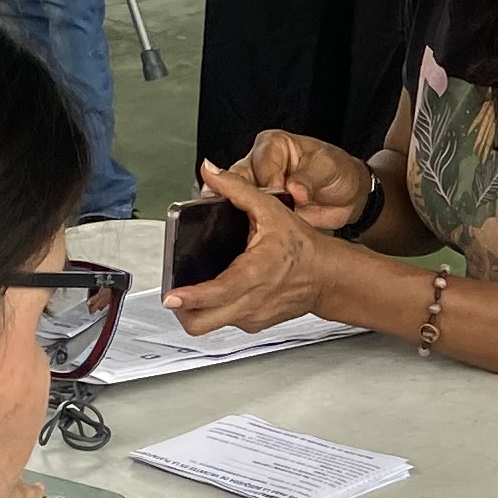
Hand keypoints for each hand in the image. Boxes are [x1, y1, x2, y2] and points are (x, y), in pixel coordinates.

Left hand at [161, 161, 354, 334]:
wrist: (327, 276)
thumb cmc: (303, 248)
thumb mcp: (271, 209)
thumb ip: (237, 188)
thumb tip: (210, 172)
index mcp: (254, 273)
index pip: (217, 292)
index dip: (191, 297)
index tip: (171, 296)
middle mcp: (251, 301)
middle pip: (203, 323)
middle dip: (182, 311)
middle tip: (175, 294)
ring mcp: (252, 316)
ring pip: (210, 325)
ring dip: (196, 311)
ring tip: (194, 291)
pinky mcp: (254, 324)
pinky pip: (225, 323)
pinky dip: (215, 310)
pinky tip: (220, 292)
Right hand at [230, 128, 373, 229]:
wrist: (349, 197)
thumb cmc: (338, 171)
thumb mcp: (328, 168)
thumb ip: (309, 178)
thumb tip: (293, 190)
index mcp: (273, 145)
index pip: (261, 162)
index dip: (269, 180)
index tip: (281, 193)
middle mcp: (260, 164)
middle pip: (239, 179)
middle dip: (250, 197)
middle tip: (267, 211)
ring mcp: (257, 188)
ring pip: (238, 200)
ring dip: (249, 213)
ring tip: (265, 223)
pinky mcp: (260, 209)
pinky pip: (247, 218)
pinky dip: (253, 226)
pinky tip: (264, 232)